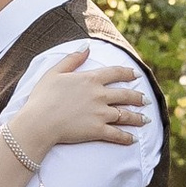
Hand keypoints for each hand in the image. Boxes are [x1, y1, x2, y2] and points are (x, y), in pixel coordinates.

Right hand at [5, 44, 146, 166]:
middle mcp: (99, 95)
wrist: (39, 122)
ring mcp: (100, 113)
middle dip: (138, 97)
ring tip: (146, 119)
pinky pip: (117, 134)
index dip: (128, 73)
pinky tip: (133, 139)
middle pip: (125, 95)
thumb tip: (86, 47)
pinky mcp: (98, 130)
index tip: (136, 75)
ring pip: (125, 115)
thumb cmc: (43, 97)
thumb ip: (72, 59)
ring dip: (138, 117)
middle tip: (146, 100)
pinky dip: (127, 137)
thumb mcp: (54, 72)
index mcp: (90, 79)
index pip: (115, 73)